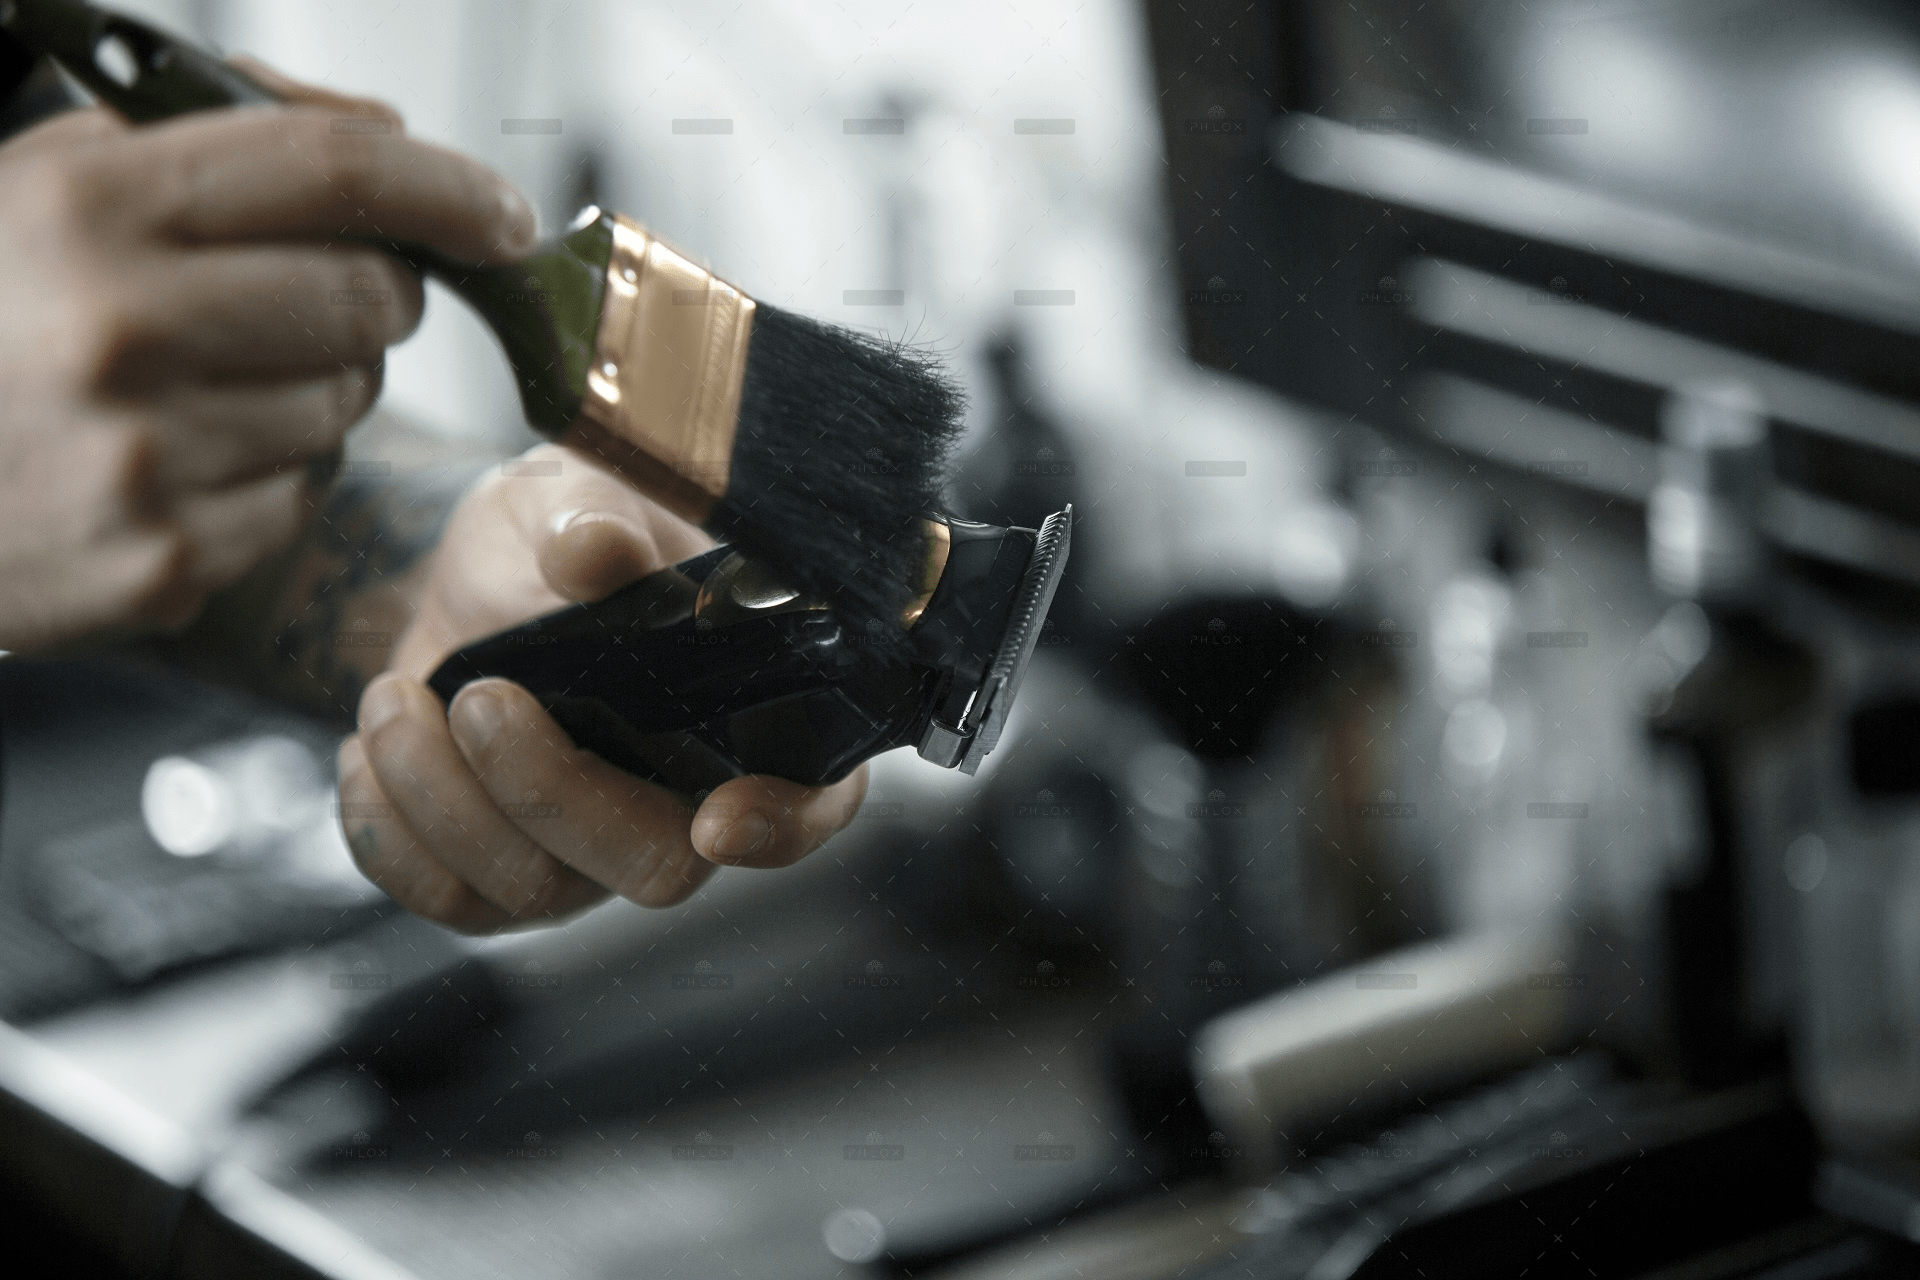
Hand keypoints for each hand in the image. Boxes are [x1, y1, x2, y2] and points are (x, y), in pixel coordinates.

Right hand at [0, 60, 535, 651]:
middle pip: (371, 300)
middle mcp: (120, 330)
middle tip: (318, 298)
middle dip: (374, 296)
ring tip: (203, 381)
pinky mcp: (161, 562)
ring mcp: (145, 458)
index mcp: (92, 207)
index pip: (336, 174)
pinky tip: (180, 459)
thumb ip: (224, 133)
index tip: (502, 217)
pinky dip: (270, 476)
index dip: (447, 189)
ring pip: (346, 407)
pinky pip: (300, 499)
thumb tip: (391, 136)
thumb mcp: (55, 178)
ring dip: (315, 388)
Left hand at [336, 444, 870, 931]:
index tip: (720, 818)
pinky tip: (371, 749)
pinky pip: (449, 900)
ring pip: (536, 889)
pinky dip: (389, 831)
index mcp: (760, 713)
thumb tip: (590, 555)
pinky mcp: (505, 879)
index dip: (781, 827)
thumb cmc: (564, 529)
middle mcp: (692, 804)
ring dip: (443, 797)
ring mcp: (598, 855)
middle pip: (655, 867)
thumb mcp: (579, 493)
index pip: (813, 802)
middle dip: (552, 793)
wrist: (473, 575)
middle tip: (481, 697)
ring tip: (392, 695)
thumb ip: (594, 518)